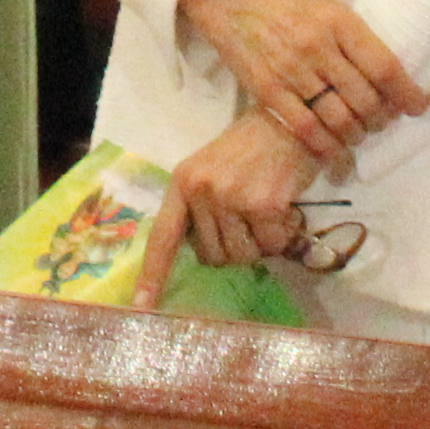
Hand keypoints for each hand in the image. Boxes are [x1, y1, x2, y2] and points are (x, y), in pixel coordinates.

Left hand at [124, 114, 322, 290]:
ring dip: (258, 245)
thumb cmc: (249, 149)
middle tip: (247, 219)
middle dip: (232, 248)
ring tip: (265, 214)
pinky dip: (281, 236)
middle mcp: (202, 191)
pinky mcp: (264, 206)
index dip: (152, 274)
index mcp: (182, 183)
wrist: (288, 122)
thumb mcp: (210, 171)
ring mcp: (232, 198)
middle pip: (212, 256)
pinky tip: (283, 211)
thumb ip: (200, 208)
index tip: (141, 306)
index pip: (163, 236)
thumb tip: (205, 253)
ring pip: (242, 256)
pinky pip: (271, 246)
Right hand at [175, 0, 429, 167]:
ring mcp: (291, 69)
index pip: (384, 66)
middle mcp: (318, 45)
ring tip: (357, 135)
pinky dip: (325, 146)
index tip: (419, 108)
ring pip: (339, 118)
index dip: (407, 93)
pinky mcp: (266, 89)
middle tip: (381, 123)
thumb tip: (386, 78)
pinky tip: (332, 150)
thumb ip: (352, 39)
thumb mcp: (324, 6)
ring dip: (355, 135)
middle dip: (380, 119)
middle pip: (366, 99)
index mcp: (339, 20)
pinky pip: (306, 129)